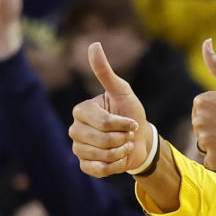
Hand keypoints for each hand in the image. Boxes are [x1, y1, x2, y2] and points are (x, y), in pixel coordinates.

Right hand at [70, 42, 149, 176]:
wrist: (139, 139)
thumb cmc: (130, 112)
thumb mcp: (122, 91)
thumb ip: (105, 72)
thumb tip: (93, 45)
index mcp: (81, 111)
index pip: (103, 122)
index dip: (122, 124)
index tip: (131, 121)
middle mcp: (75, 129)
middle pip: (101, 140)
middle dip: (122, 138)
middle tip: (127, 134)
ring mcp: (78, 148)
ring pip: (100, 156)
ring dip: (120, 152)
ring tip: (124, 145)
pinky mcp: (84, 165)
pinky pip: (97, 170)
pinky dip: (114, 166)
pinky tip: (119, 158)